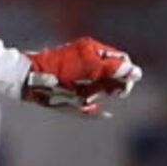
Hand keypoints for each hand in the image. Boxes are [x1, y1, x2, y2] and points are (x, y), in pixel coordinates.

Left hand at [21, 38, 141, 115]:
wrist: (30, 81)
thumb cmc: (59, 70)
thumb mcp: (90, 68)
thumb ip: (114, 70)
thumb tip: (136, 72)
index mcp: (93, 51)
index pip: (121, 61)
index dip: (125, 74)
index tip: (123, 86)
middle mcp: (88, 63)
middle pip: (113, 76)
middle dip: (111, 86)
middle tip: (107, 93)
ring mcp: (80, 78)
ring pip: (101, 90)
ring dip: (98, 95)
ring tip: (85, 97)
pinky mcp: (72, 93)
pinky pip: (89, 105)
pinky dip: (93, 110)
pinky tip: (101, 114)